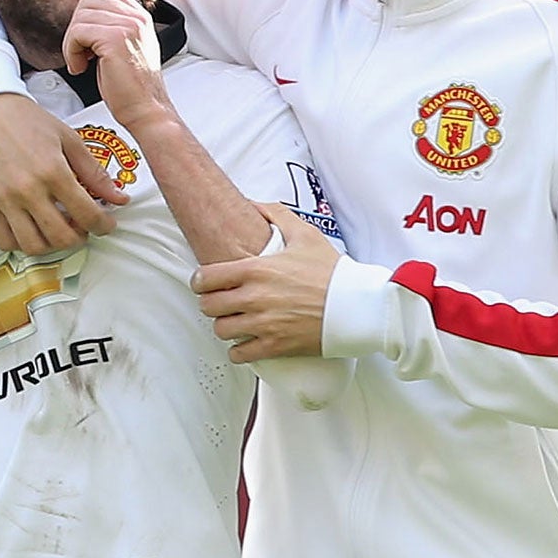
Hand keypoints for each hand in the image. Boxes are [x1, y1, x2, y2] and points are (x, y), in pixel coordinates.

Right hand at [0, 94, 125, 254]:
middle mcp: (27, 190)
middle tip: (83, 227)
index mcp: (53, 171)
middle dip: (80, 238)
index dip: (103, 226)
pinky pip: (5, 241)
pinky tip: (33, 229)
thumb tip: (118, 196)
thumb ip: (94, 172)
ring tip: (58, 228)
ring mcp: (4, 200)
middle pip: (61, 237)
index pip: (87, 215)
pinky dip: (22, 244)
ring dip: (52, 245)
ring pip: (33, 246)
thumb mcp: (69, 139)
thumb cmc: (26, 121)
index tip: (106, 224)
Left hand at [64, 0, 175, 135]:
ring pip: (80, 17)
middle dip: (77, 27)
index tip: (87, 35)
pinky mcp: (115, 39)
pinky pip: (77, 32)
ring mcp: (128, 26)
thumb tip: (83, 16)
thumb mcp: (126, 48)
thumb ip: (112, 27)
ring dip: (72, 43)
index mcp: (140, 17)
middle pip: (88, 0)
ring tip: (82, 62)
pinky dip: (71, 52)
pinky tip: (81, 68)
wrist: (146, 111)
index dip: (87, 8)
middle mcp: (136, 17)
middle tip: (82, 52)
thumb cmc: (133, 89)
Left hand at [192, 204, 337, 359]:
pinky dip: (239, 351)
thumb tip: (255, 203)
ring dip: (225, 326)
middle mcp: (255, 297)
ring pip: (221, 330)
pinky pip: (239, 354)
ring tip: (235, 322)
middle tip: (222, 302)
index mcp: (256, 270)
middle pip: (208, 306)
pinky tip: (247, 342)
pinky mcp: (275, 346)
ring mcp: (264, 324)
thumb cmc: (333, 272)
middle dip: (212, 303)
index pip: (205, 278)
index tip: (205, 283)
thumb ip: (277, 214)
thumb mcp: (305, 235)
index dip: (200, 281)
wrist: (357, 306)